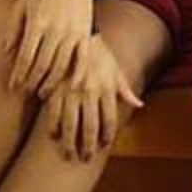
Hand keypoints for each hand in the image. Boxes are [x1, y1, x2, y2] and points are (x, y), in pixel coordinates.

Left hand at [5, 0, 94, 95]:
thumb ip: (14, 28)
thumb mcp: (23, 5)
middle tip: (26, 93)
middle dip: (32, 83)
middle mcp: (54, 30)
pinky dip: (78, 74)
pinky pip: (82, 59)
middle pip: (41, 65)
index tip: (13, 86)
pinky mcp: (85, 33)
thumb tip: (6, 52)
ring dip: (51, 82)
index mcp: (37, 23)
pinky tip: (72, 87)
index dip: (19, 75)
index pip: (25, 57)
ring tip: (43, 93)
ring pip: (60, 66)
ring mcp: (72, 32)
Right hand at [43, 34, 144, 160]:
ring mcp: (70, 91)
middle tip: (86, 158)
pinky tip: (53, 136)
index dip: (107, 135)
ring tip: (70, 155)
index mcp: (106, 87)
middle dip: (88, 146)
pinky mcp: (55, 88)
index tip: (104, 145)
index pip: (109, 119)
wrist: (77, 34)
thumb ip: (125, 89)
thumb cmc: (99, 53)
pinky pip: (52, 113)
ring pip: (70, 124)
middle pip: (90, 126)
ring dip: (69, 143)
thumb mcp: (115, 68)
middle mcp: (89, 91)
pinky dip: (52, 127)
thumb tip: (139, 104)